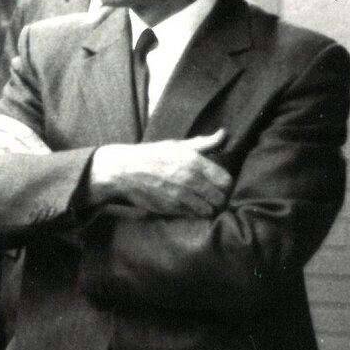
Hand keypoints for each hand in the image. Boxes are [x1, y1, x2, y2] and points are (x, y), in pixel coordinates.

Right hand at [88, 129, 231, 216]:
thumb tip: (224, 134)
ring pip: (208, 210)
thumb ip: (203, 143)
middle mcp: (189, 180)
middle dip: (219, 198)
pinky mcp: (171, 209)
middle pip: (220, 198)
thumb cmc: (151, 156)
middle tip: (214, 195)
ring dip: (208, 208)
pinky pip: (192, 215)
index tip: (220, 184)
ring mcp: (180, 197)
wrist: (124, 171)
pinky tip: (189, 206)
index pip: (226, 180)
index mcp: (193, 161)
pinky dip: (193, 213)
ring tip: (203, 202)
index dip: (225, 183)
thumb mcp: (177, 145)